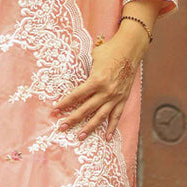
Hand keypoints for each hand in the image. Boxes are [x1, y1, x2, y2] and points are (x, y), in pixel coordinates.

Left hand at [53, 26, 147, 141]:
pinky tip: (106, 137)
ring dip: (89, 128)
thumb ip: (84, 69)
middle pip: (85, 109)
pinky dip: (112, 128)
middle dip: (72, 119)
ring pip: (100, 117)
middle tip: (62, 128)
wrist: (131, 49)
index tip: (55, 111)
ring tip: (79, 137)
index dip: (64, 104)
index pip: (76, 96)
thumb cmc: (110, 50)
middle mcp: (105, 92)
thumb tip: (72, 72)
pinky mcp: (123, 99)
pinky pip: (116, 116)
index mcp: (96, 80)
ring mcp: (115, 97)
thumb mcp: (93, 57)